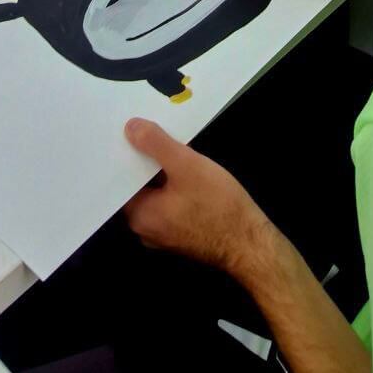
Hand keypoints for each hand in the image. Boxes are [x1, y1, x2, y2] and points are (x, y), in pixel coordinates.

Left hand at [124, 118, 269, 278]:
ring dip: (163, 173)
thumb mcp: (186, 165)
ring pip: (157, 195)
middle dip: (146, 161)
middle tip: (150, 130)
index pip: (121, 179)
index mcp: (138, 216)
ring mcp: (165, 235)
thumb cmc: (217, 205)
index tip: (127, 130)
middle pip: (139, 186)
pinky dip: (175, 187)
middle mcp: (145, 229)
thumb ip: (156, 144)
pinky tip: (188, 171)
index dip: (126, 153)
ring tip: (169, 144)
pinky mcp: (184, 235)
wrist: (252, 245)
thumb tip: (130, 127)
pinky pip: (171, 205)